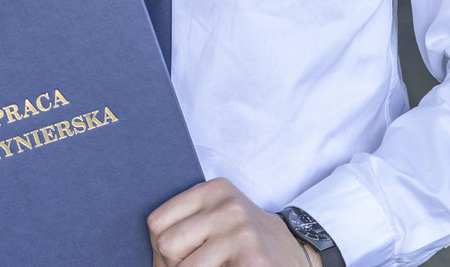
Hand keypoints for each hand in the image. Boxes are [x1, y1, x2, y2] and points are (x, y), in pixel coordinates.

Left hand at [147, 179, 319, 266]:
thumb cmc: (245, 237)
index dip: (158, 248)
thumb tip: (153, 259)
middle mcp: (228, 206)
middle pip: (167, 245)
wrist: (296, 251)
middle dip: (172, 265)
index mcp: (213, 189)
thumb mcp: (216, 215)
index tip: (174, 258)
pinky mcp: (253, 260)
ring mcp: (242, 233)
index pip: (157, 222)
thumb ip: (186, 225)